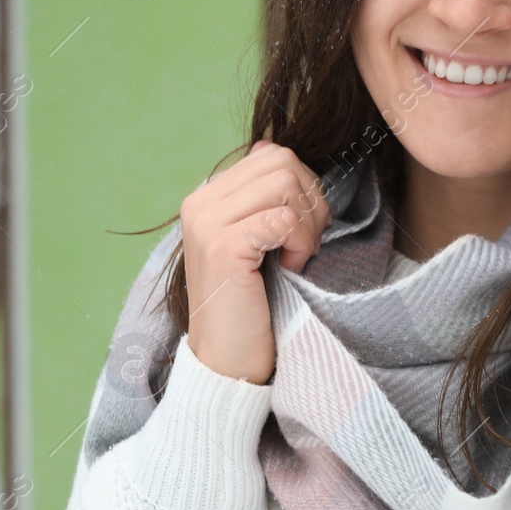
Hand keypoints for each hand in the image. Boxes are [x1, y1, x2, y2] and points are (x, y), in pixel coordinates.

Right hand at [179, 140, 330, 384]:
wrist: (227, 364)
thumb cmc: (251, 306)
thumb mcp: (256, 242)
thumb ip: (262, 198)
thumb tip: (272, 145)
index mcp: (206, 197)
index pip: (271, 154)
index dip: (303, 187)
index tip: (299, 232)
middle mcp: (199, 203)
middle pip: (281, 160)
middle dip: (311, 200)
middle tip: (304, 245)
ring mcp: (207, 223)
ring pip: (285, 182)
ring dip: (307, 223)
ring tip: (295, 258)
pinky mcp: (223, 247)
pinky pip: (285, 218)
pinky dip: (300, 244)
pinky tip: (288, 270)